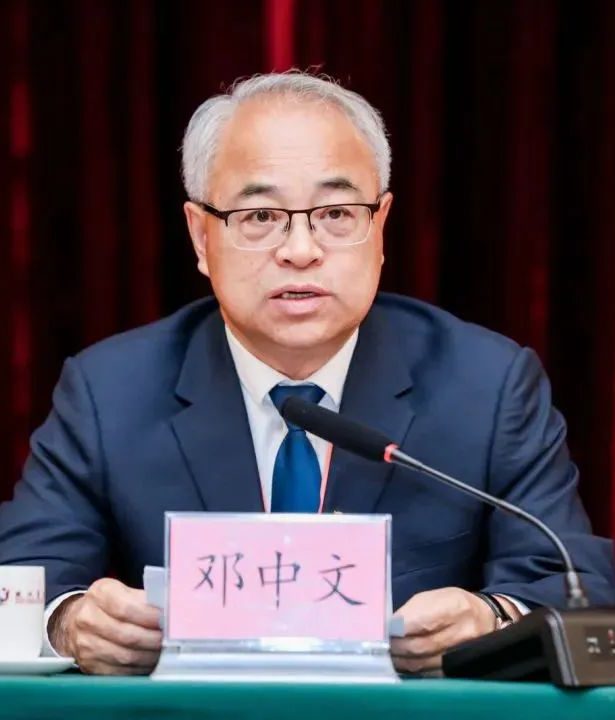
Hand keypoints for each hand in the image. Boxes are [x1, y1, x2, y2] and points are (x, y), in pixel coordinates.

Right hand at [49, 578, 161, 674]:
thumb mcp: (120, 590)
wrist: (73, 620)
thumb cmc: (106, 604)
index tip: (168, 620)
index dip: (150, 616)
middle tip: (170, 639)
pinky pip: (118, 671)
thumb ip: (142, 598)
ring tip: (163, 651)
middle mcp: (88, 618)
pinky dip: (138, 669)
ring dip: (149, 656)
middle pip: (128, 635)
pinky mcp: (88, 664)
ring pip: (125, 656)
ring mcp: (85, 644)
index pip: (127, 608)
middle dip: (154, 639)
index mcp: (99, 593)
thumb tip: (169, 608)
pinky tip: (149, 662)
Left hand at [390, 587, 519, 674]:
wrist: (485, 618)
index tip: (385, 632)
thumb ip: (412, 611)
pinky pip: (433, 674)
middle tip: (384, 647)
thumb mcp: (435, 597)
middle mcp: (463, 631)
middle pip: (421, 646)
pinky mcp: (462, 669)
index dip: (399, 630)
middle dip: (398, 648)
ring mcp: (465, 653)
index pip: (421, 622)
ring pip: (425, 663)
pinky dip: (416, 670)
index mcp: (455, 606)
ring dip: (403, 661)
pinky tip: (406, 664)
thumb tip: (390, 627)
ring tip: (392, 656)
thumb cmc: (454, 604)